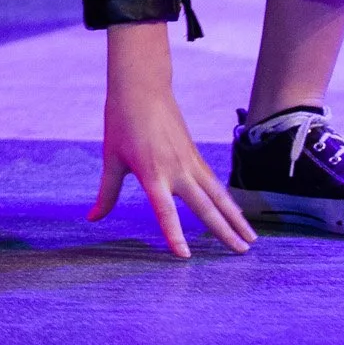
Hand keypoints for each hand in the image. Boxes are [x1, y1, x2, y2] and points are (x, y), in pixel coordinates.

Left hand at [89, 23, 254, 257]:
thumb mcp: (111, 159)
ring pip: (218, 196)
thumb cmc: (121, 122)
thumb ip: (107, 193)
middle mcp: (176, 170)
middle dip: (224, 232)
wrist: (142, 88)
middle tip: (241, 253)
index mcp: (152, 174)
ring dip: (235, 218)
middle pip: (204, 207)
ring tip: (251, 239)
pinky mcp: (195, 156)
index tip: (184, 256)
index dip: (174, 234)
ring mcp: (190, 162)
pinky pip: (215, 183)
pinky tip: (237, 214)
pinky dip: (228, 201)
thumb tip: (92, 218)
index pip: (164, 211)